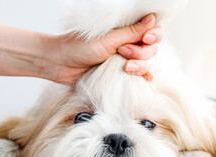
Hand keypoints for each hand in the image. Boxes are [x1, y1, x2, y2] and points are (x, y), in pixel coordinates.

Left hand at [46, 14, 161, 84]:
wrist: (62, 65)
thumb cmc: (79, 48)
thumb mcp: (107, 39)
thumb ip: (131, 32)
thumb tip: (152, 18)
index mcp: (125, 30)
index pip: (152, 30)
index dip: (153, 35)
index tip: (145, 38)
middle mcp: (129, 43)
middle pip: (152, 48)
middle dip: (141, 52)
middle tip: (122, 52)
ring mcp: (126, 59)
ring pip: (148, 62)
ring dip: (141, 65)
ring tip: (125, 67)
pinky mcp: (122, 74)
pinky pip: (141, 75)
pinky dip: (145, 76)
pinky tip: (145, 78)